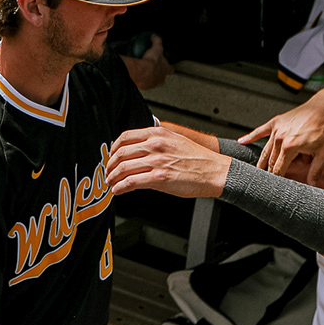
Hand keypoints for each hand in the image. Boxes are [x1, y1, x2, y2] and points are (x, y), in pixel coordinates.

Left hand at [104, 126, 230, 197]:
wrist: (215, 171)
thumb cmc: (198, 159)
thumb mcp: (175, 140)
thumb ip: (156, 141)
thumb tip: (137, 148)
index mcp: (158, 133)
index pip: (125, 137)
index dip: (114, 148)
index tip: (111, 156)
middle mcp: (155, 145)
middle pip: (121, 153)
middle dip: (110, 165)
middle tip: (108, 172)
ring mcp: (157, 161)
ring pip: (124, 167)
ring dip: (113, 177)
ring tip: (111, 183)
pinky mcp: (159, 178)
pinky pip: (131, 182)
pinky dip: (120, 187)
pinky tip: (118, 190)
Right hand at [120, 35, 171, 90]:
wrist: (142, 72)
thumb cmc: (151, 62)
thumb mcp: (156, 48)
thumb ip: (157, 42)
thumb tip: (155, 36)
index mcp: (166, 69)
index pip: (171, 69)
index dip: (168, 67)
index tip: (166, 66)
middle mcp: (161, 78)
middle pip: (162, 77)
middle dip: (159, 74)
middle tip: (153, 69)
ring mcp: (153, 83)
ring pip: (153, 82)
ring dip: (150, 78)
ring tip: (145, 73)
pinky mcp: (145, 86)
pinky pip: (144, 83)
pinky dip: (142, 80)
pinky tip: (138, 76)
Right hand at [243, 101, 323, 185]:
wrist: (322, 110)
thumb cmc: (323, 130)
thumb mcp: (323, 154)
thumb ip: (316, 170)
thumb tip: (312, 184)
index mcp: (289, 147)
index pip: (278, 168)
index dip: (276, 178)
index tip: (273, 186)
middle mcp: (280, 139)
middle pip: (270, 161)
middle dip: (269, 171)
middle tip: (265, 181)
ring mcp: (276, 130)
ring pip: (265, 150)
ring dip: (261, 161)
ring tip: (257, 170)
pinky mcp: (275, 122)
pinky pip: (260, 131)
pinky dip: (250, 136)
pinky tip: (242, 141)